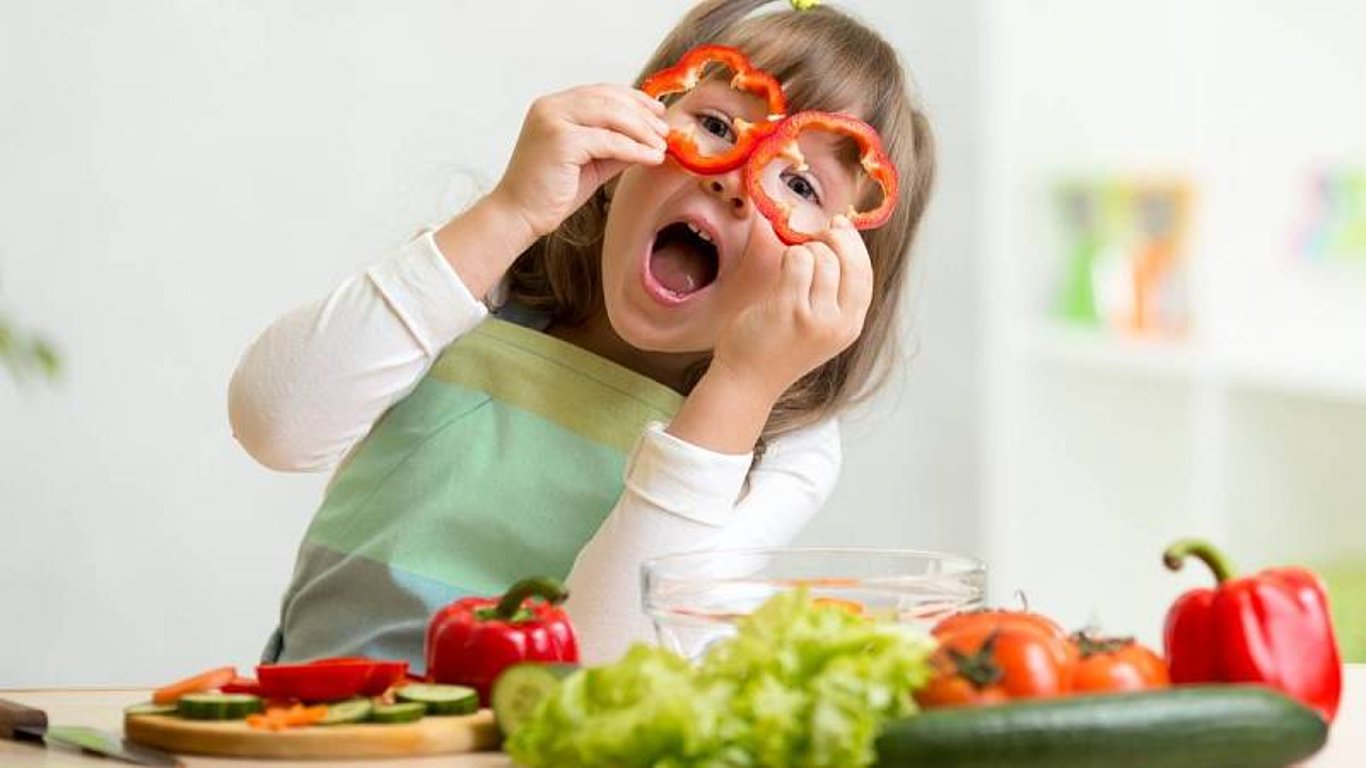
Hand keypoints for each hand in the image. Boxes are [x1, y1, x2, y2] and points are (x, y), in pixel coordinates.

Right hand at [489, 84, 668, 238]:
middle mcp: (551, 106)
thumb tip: (651, 137)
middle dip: (642, 114)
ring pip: (611, 115)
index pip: (602, 91)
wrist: (518, 215)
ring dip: (642, 130)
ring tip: (661, 145)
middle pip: (610, 99)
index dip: (634, 98)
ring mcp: (553, 120)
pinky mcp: (560, 140)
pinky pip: (608, 141)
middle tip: (664, 131)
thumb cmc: (550, 192)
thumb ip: (616, 145)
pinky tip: (651, 158)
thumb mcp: (591, 162)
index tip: (657, 111)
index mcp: (554, 106)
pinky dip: (634, 149)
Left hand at [711, 216, 874, 403]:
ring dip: (803, 250)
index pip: (865, 275)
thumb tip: (839, 239)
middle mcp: (839, 324)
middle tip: (814, 236)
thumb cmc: (778, 347)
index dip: (854, 246)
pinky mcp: (789, 309)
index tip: (840, 226)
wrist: (747, 380)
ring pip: (821, 257)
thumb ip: (833, 294)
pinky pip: (796, 261)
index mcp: (850, 327)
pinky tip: (780, 268)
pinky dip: (788, 256)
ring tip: (790, 265)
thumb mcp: (819, 327)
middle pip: (849, 262)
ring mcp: (816, 318)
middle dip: (833, 239)